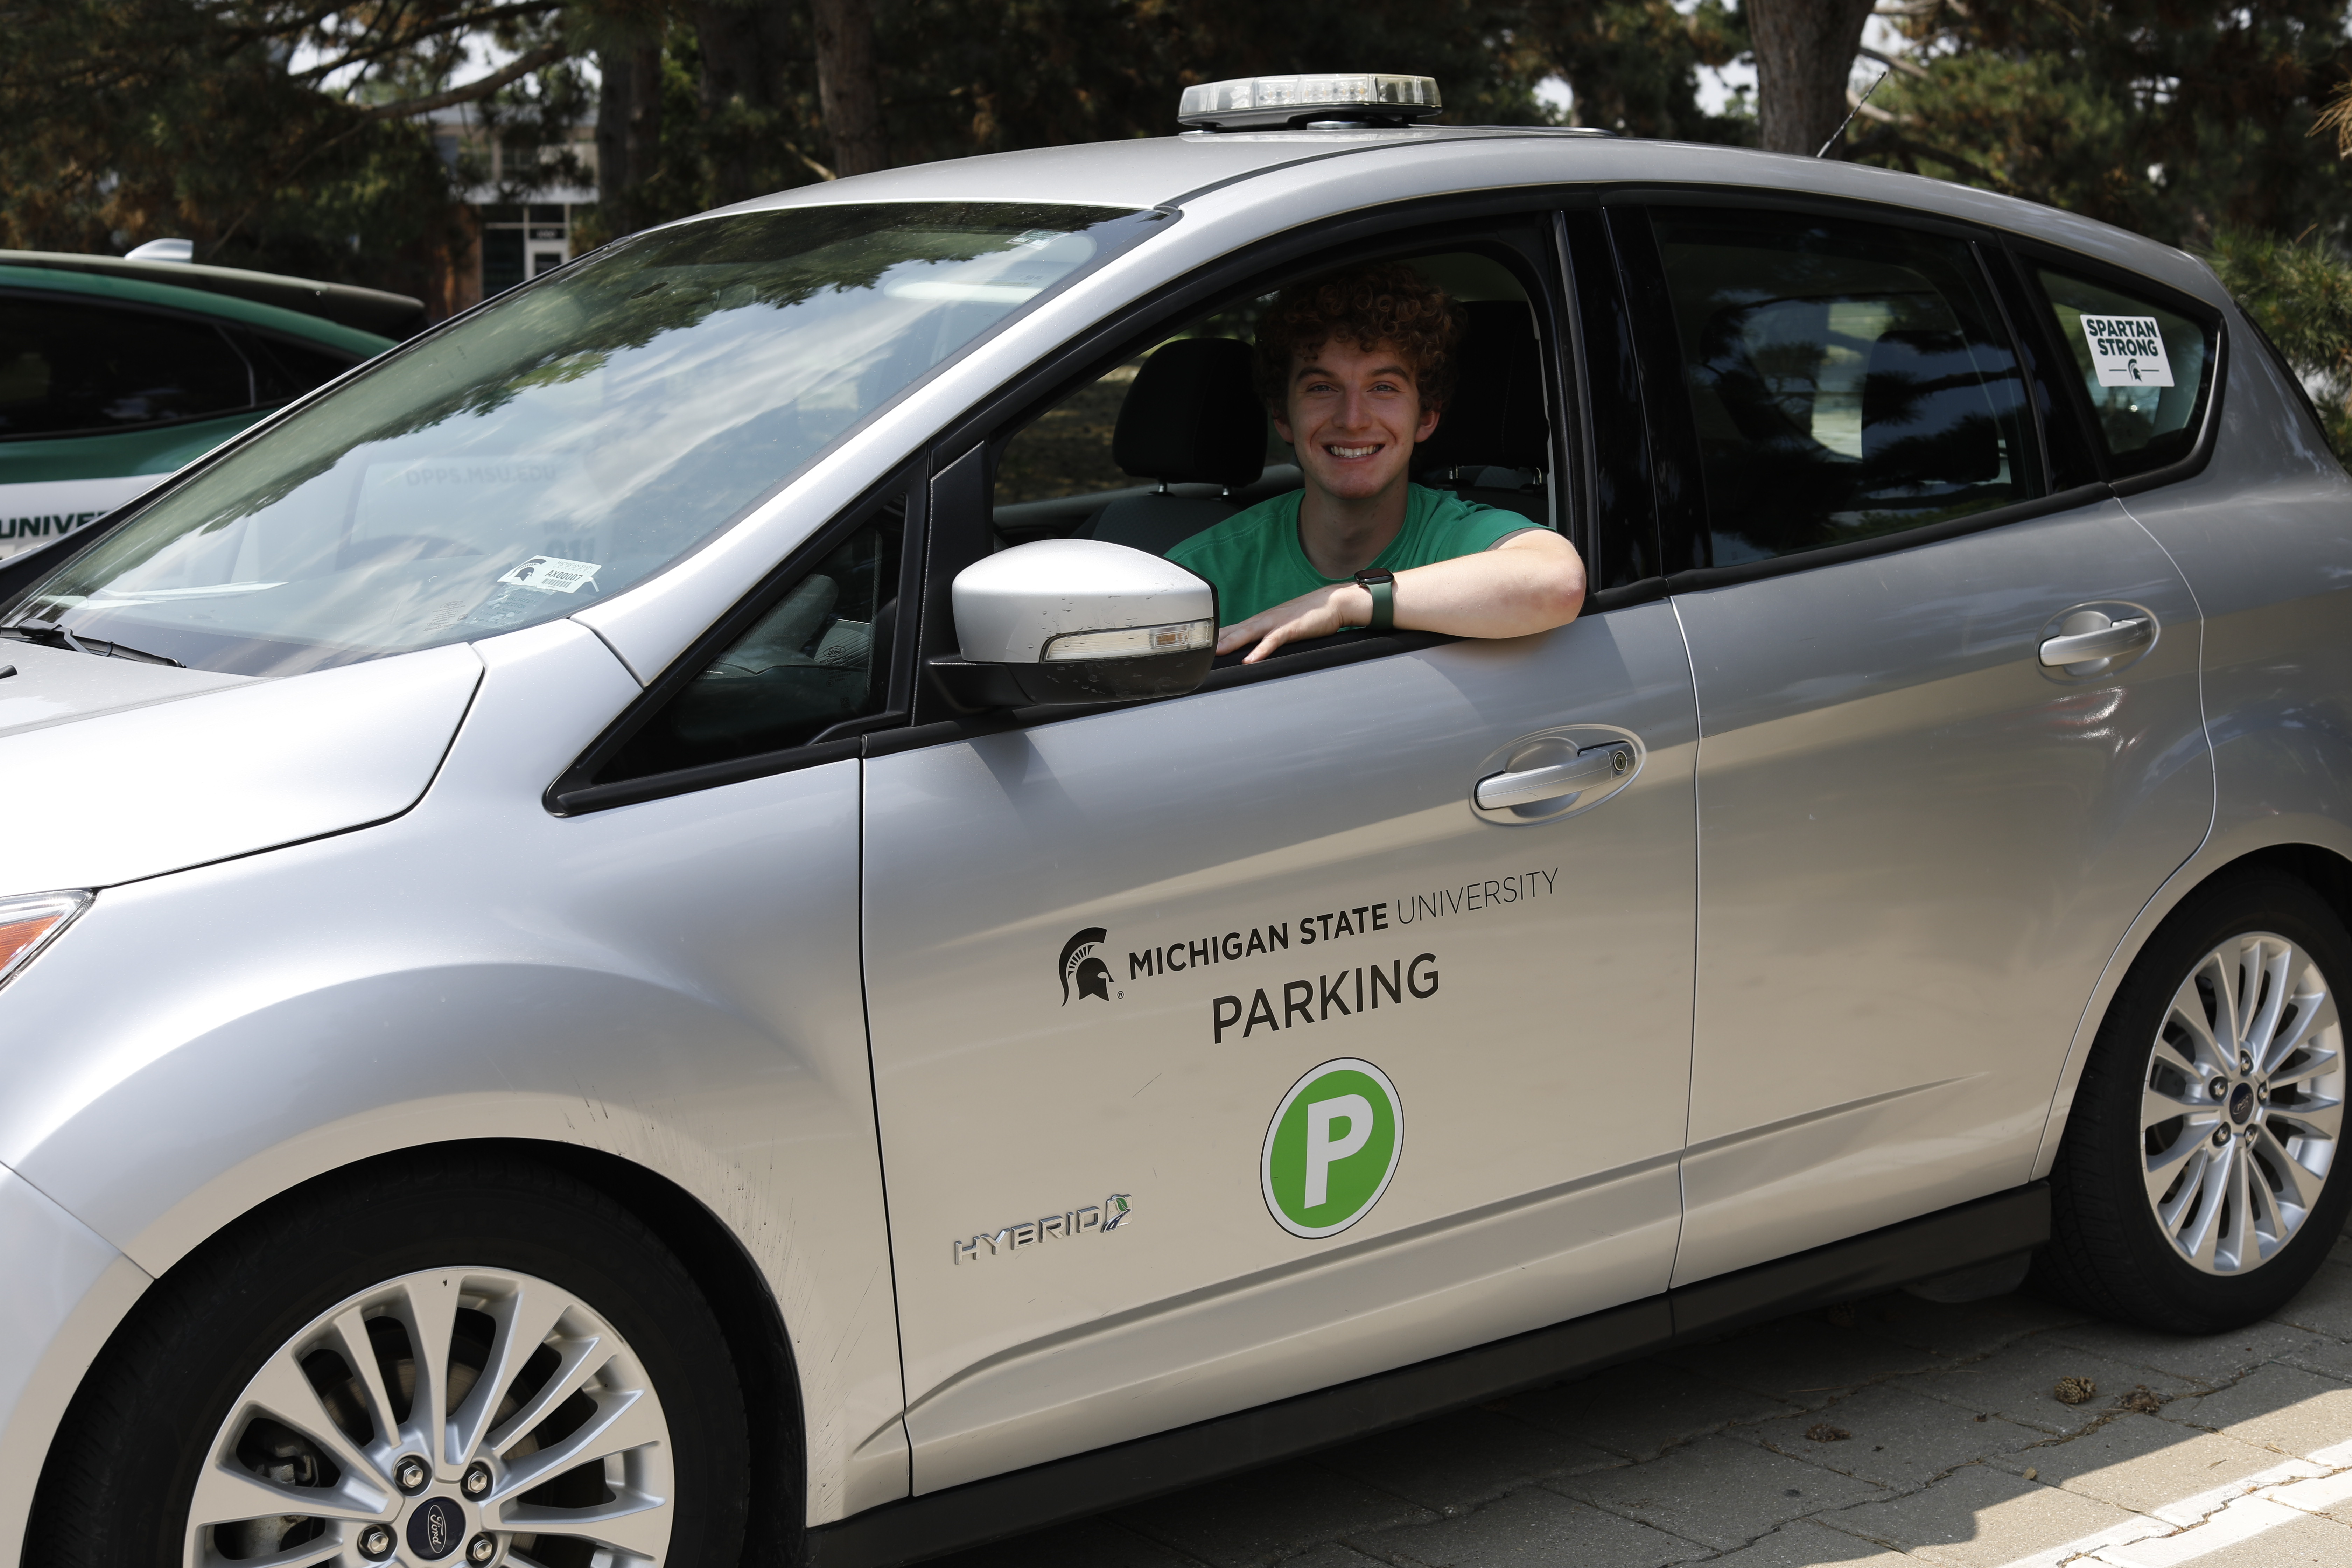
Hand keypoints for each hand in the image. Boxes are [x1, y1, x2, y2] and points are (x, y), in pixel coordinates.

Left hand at [1217, 583, 1372, 662]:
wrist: (1334, 603)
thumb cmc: (1311, 616)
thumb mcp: (1285, 625)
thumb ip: (1270, 635)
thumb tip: (1258, 649)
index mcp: (1263, 619)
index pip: (1235, 628)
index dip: (1218, 636)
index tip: (1202, 644)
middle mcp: (1266, 619)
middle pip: (1237, 629)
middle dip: (1218, 639)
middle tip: (1199, 649)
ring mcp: (1277, 622)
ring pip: (1250, 633)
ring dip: (1232, 642)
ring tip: (1217, 651)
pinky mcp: (1291, 628)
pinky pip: (1273, 640)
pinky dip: (1261, 650)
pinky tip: (1250, 659)